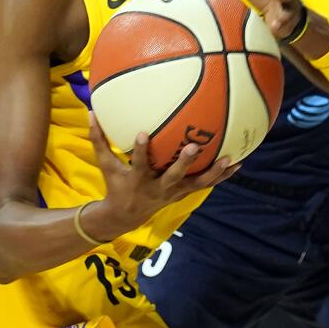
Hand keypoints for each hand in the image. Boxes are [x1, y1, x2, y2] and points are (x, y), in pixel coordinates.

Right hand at [86, 113, 237, 236]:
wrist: (126, 215)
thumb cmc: (115, 184)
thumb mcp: (105, 165)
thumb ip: (99, 140)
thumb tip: (90, 111)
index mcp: (138, 179)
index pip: (138, 163)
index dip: (140, 150)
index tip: (143, 133)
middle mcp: (158, 187)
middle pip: (173, 176)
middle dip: (183, 163)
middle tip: (193, 147)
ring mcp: (174, 192)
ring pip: (197, 184)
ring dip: (213, 172)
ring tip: (231, 159)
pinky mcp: (184, 193)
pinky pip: (206, 184)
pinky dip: (221, 176)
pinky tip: (238, 163)